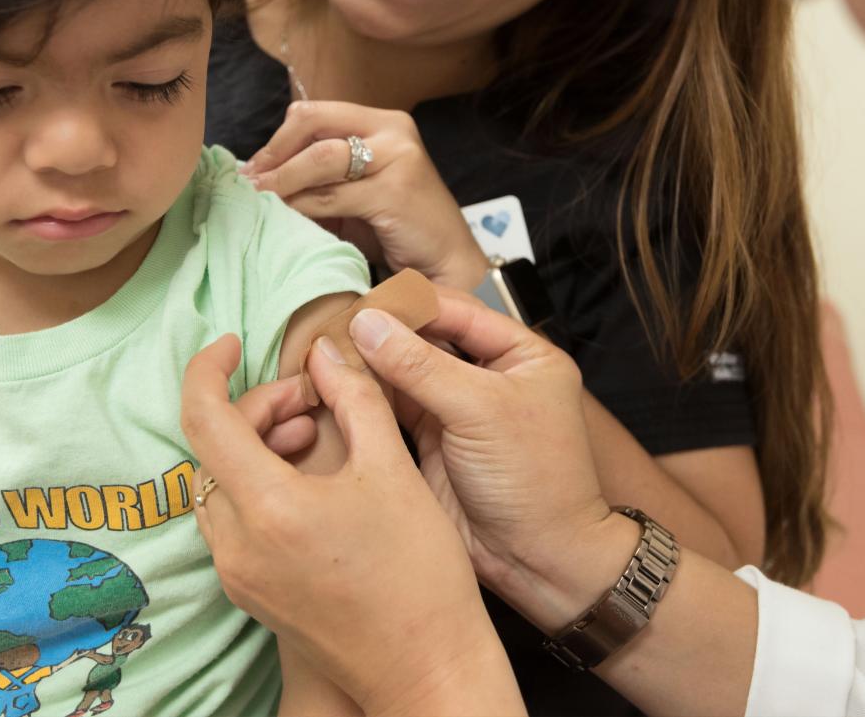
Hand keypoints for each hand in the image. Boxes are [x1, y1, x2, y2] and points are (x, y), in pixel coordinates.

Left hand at [181, 334, 520, 715]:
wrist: (427, 668)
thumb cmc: (419, 574)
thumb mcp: (392, 468)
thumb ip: (354, 397)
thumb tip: (325, 353)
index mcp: (268, 508)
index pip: (203, 417)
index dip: (208, 369)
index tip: (231, 343)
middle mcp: (237, 545)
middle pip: (213, 449)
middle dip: (257, 409)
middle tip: (313, 400)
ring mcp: (238, 575)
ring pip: (219, 484)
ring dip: (256, 446)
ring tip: (315, 435)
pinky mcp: (250, 594)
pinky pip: (233, 520)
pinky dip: (258, 485)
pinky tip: (309, 480)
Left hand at [242, 100, 489, 289]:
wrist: (445, 262)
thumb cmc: (397, 228)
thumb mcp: (355, 192)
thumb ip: (320, 177)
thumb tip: (259, 176)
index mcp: (383, 122)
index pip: (315, 113)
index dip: (278, 139)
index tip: (254, 168)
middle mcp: (393, 129)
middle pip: (313, 125)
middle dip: (274, 155)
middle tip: (249, 183)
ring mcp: (398, 157)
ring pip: (319, 159)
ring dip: (281, 181)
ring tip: (258, 200)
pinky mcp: (395, 190)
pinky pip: (331, 195)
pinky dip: (301, 206)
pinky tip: (285, 217)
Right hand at [348, 290, 617, 625]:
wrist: (539, 561)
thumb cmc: (537, 483)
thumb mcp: (481, 410)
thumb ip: (421, 365)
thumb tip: (368, 324)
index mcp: (522, 354)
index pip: (457, 311)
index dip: (409, 306)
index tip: (362, 303)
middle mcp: (489, 375)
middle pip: (426, 338)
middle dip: (383, 334)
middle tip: (334, 326)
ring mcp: (458, 409)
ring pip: (404, 372)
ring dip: (369, 364)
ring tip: (325, 352)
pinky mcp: (432, 441)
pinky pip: (393, 407)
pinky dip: (366, 396)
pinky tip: (335, 384)